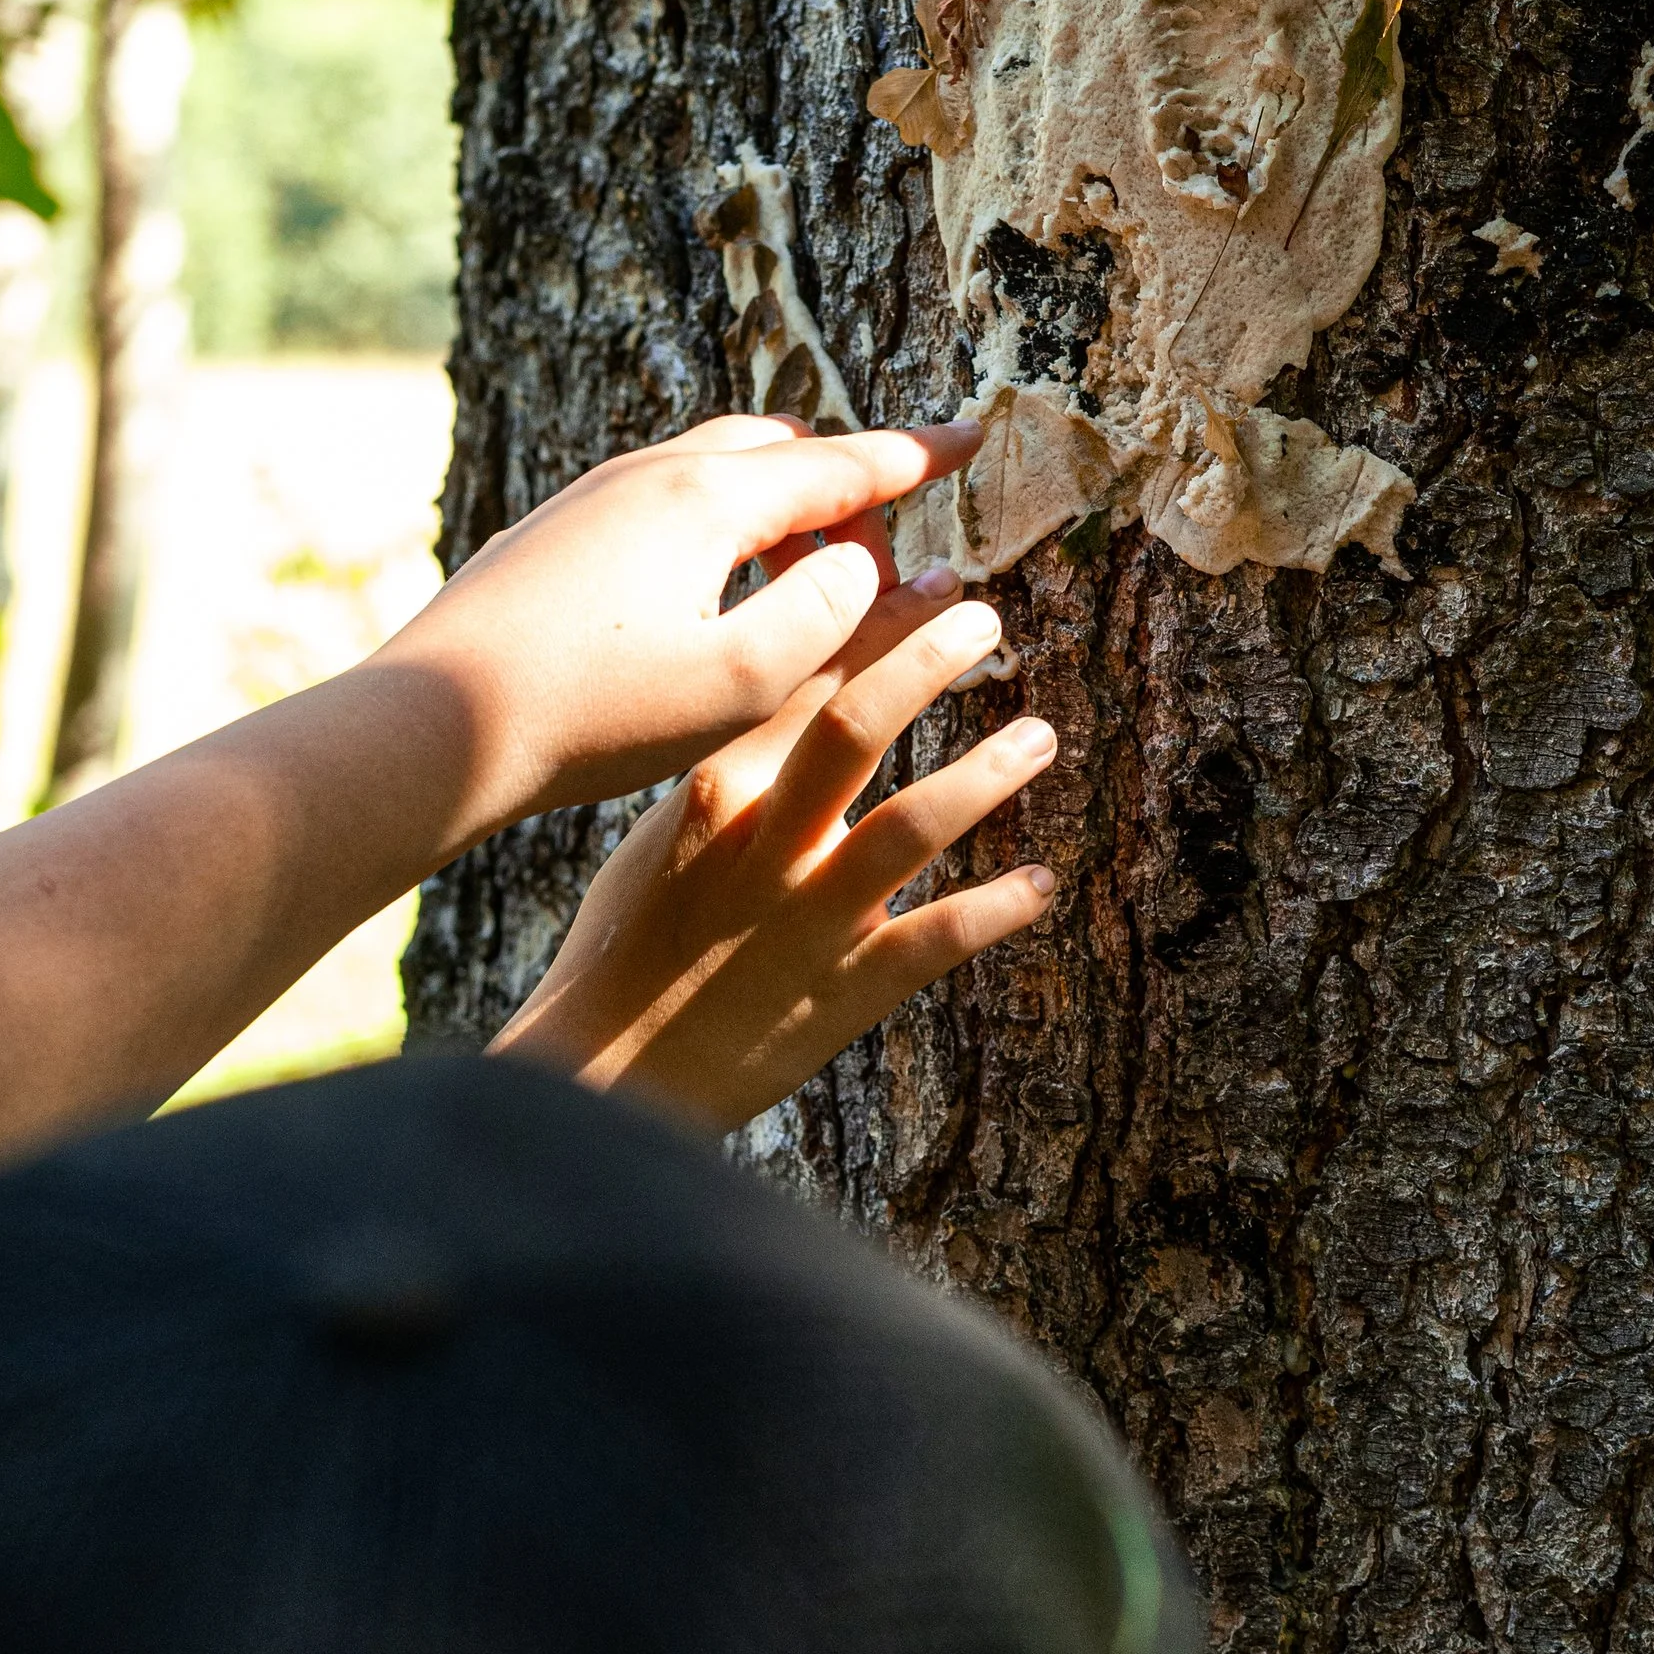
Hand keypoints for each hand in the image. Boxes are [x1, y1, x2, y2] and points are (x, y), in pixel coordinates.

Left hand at [396, 412, 982, 835]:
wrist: (432, 727)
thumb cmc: (589, 714)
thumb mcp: (739, 683)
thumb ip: (830, 617)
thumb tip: (876, 567)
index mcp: (706, 497)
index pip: (842, 462)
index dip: (918, 456)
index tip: (976, 436)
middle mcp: (647, 473)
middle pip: (776, 447)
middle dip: (842, 485)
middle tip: (880, 554)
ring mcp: (590, 497)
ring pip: (712, 467)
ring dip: (775, 508)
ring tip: (799, 583)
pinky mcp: (551, 533)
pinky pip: (661, 498)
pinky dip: (716, 525)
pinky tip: (705, 598)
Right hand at [489, 567, 1058, 1130]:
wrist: (608, 1072)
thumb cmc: (624, 950)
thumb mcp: (661, 841)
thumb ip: (729, 780)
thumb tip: (794, 710)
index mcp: (712, 793)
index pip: (800, 681)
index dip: (870, 622)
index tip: (924, 581)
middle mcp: (764, 843)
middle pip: (856, 723)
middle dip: (926, 658)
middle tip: (985, 621)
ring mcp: (810, 916)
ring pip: (914, 823)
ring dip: (987, 772)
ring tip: (1039, 735)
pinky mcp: (848, 988)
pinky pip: (941, 937)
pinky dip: (1001, 906)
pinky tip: (1044, 882)